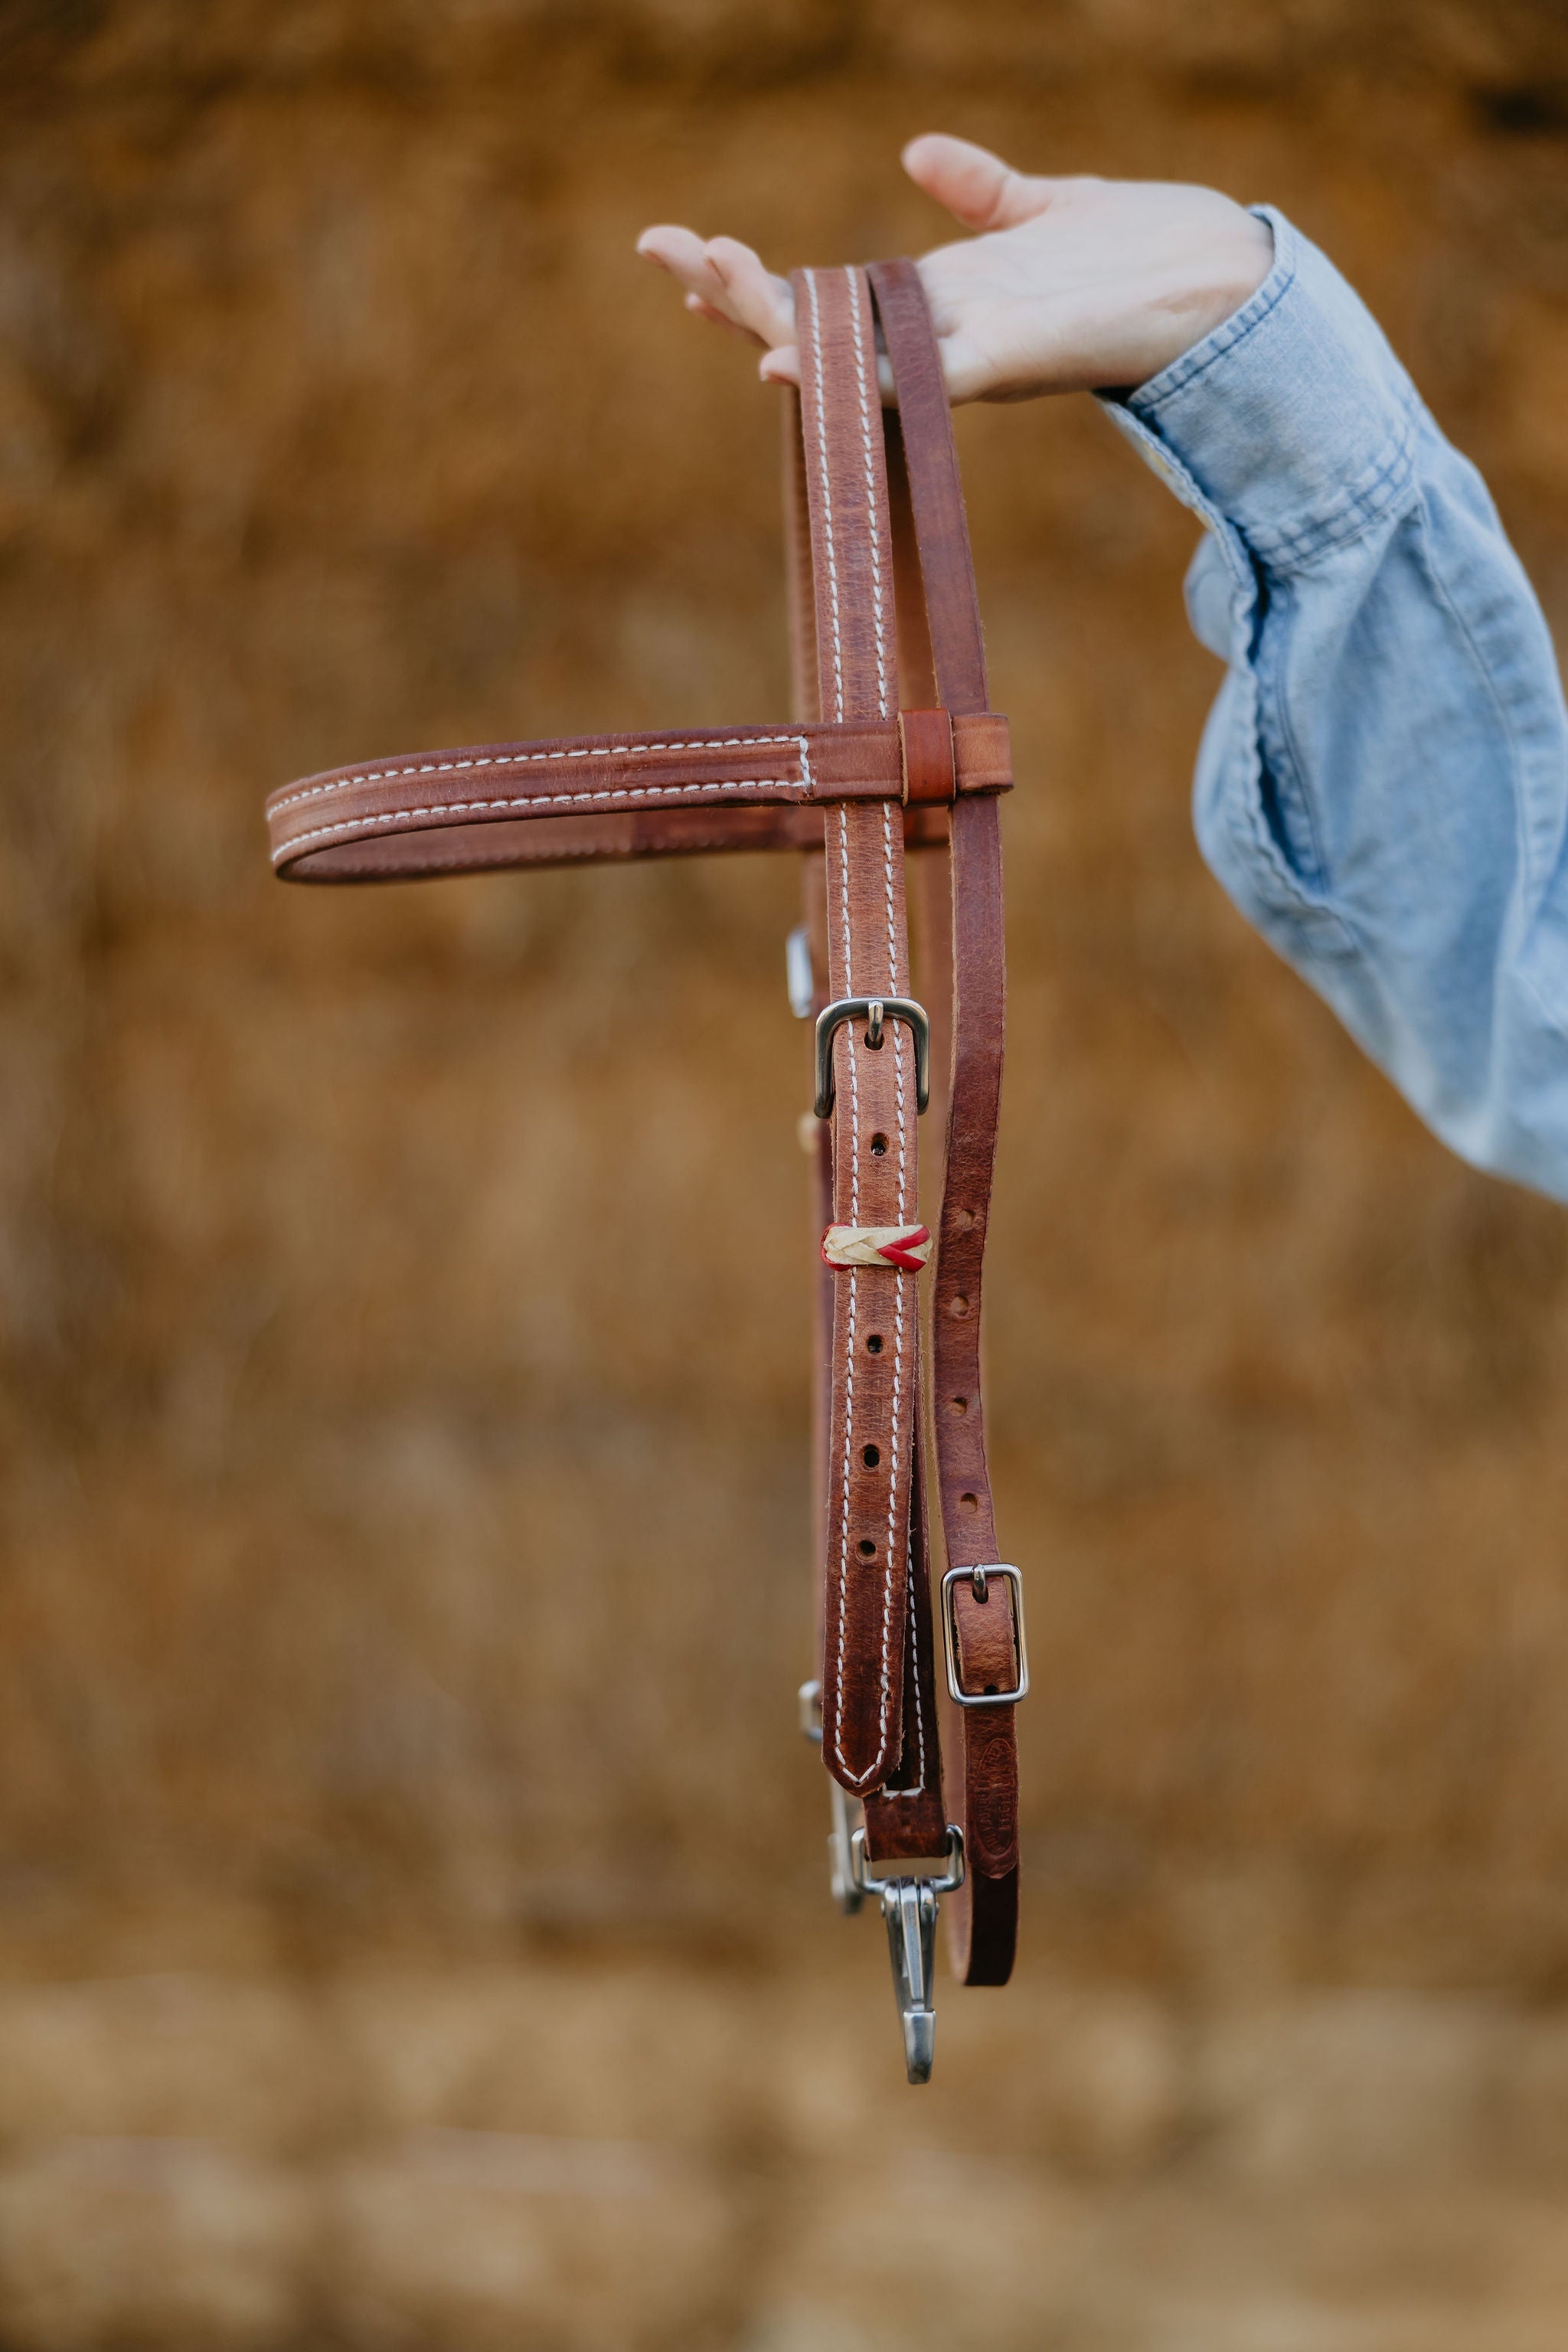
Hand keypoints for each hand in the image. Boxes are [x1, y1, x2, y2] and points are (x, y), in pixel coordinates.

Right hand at [637, 134, 1273, 403]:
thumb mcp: (1045, 205)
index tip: (684, 250)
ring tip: (702, 276)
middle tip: (657, 247)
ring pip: (837, 353)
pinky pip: (899, 383)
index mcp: (938, 300)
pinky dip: (839, 380)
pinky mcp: (995, 368)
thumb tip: (918, 153)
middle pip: (808, 321)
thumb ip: (980, 190)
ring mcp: (959, 357)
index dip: (752, 278)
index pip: (821, 296)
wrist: (1223, 287)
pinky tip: (782, 365)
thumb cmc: (1144, 252)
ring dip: (764, 320)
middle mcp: (935, 336)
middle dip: (730, 288)